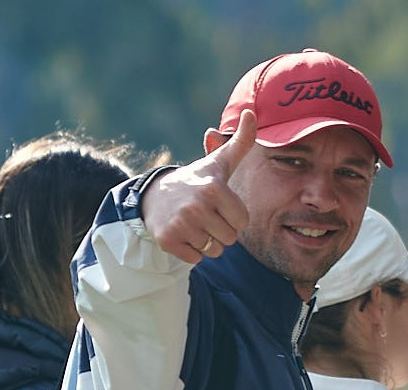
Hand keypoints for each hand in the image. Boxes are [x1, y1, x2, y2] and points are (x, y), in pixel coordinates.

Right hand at [140, 109, 256, 264]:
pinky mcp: (168, 241)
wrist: (155, 195)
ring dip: (207, 241)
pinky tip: (184, 233)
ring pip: (214, 251)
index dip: (233, 216)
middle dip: (221, 230)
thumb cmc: (196, 181)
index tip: (219, 204)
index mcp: (214, 189)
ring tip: (195, 224)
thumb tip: (252, 112)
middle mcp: (197, 207)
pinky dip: (192, 251)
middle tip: (206, 215)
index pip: (242, 222)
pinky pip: (196, 259)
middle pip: (230, 239)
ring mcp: (181, 225)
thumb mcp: (219, 162)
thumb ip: (241, 142)